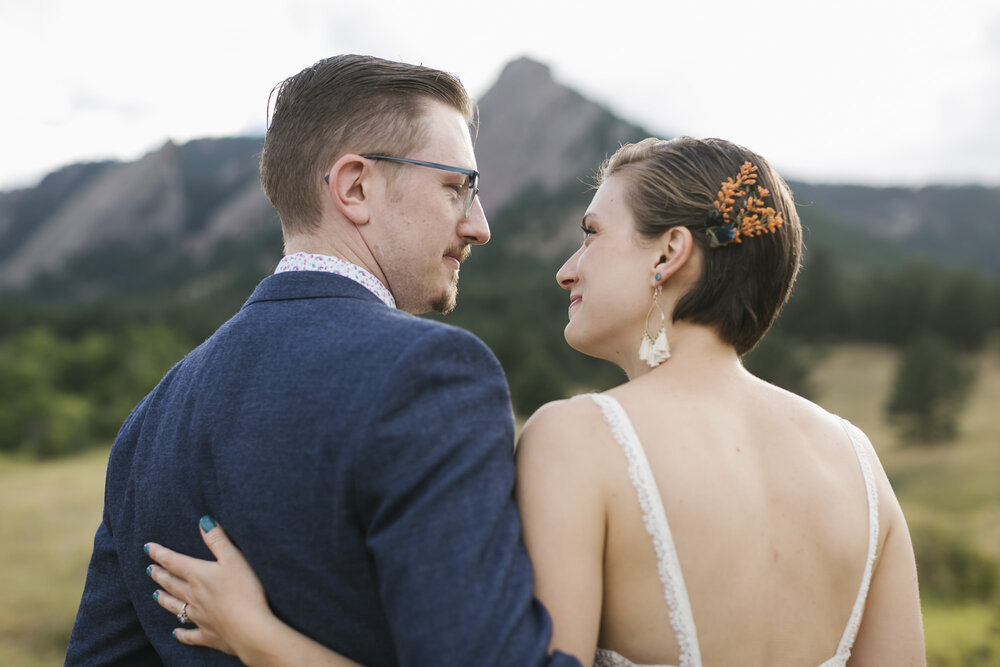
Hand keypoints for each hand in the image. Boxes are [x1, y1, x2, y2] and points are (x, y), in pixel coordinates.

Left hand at [146, 516, 273, 659]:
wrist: (249, 629)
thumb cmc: (244, 591)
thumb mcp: (234, 559)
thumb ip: (217, 540)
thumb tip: (203, 521)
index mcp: (199, 576)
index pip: (174, 562)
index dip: (160, 553)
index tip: (147, 548)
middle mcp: (193, 596)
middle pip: (172, 584)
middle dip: (160, 575)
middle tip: (150, 570)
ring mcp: (199, 617)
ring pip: (176, 607)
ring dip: (165, 600)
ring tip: (155, 595)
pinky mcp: (208, 634)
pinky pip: (190, 635)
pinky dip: (181, 633)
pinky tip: (176, 632)